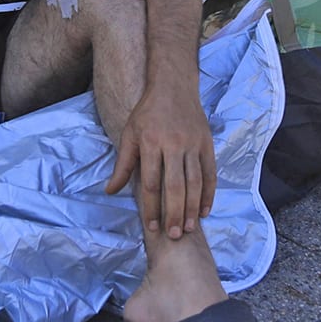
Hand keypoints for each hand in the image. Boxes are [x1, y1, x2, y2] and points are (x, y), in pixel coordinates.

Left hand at [104, 79, 216, 239]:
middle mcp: (174, 144)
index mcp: (151, 143)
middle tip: (174, 236)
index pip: (152, 183)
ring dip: (193, 208)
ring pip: (195, 182)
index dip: (152, 207)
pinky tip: (205, 210)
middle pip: (176, 186)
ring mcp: (193, 144)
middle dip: (175, 213)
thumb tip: (110, 191)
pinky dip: (208, 193)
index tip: (151, 226)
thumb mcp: (130, 134)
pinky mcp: (207, 144)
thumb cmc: (147, 112)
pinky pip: (210, 173)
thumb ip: (123, 165)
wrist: (173, 86)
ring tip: (190, 228)